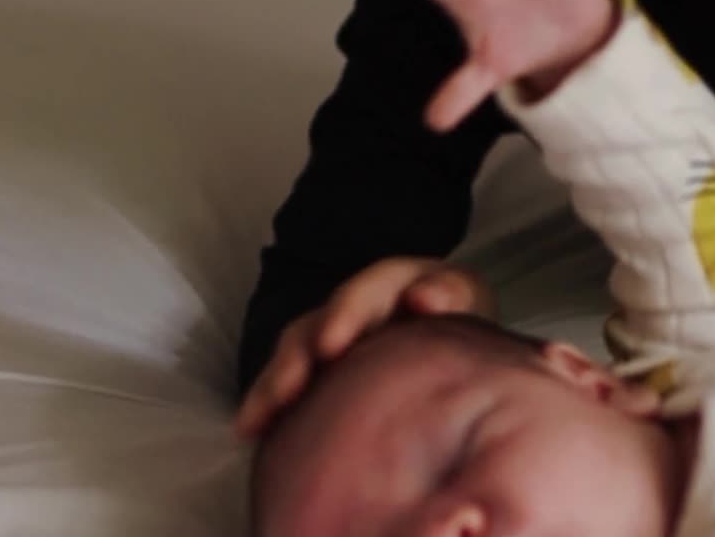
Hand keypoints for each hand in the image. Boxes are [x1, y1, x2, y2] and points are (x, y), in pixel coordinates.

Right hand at [233, 258, 491, 438]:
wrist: (442, 332)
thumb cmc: (456, 315)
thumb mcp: (464, 297)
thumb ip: (452, 293)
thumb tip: (426, 298)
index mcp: (393, 283)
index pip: (368, 291)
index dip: (346, 315)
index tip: (331, 346)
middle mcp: (353, 307)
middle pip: (318, 325)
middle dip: (300, 356)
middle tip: (287, 389)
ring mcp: (330, 337)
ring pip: (296, 354)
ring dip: (275, 384)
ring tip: (257, 417)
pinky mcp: (318, 370)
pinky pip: (287, 386)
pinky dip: (267, 407)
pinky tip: (249, 432)